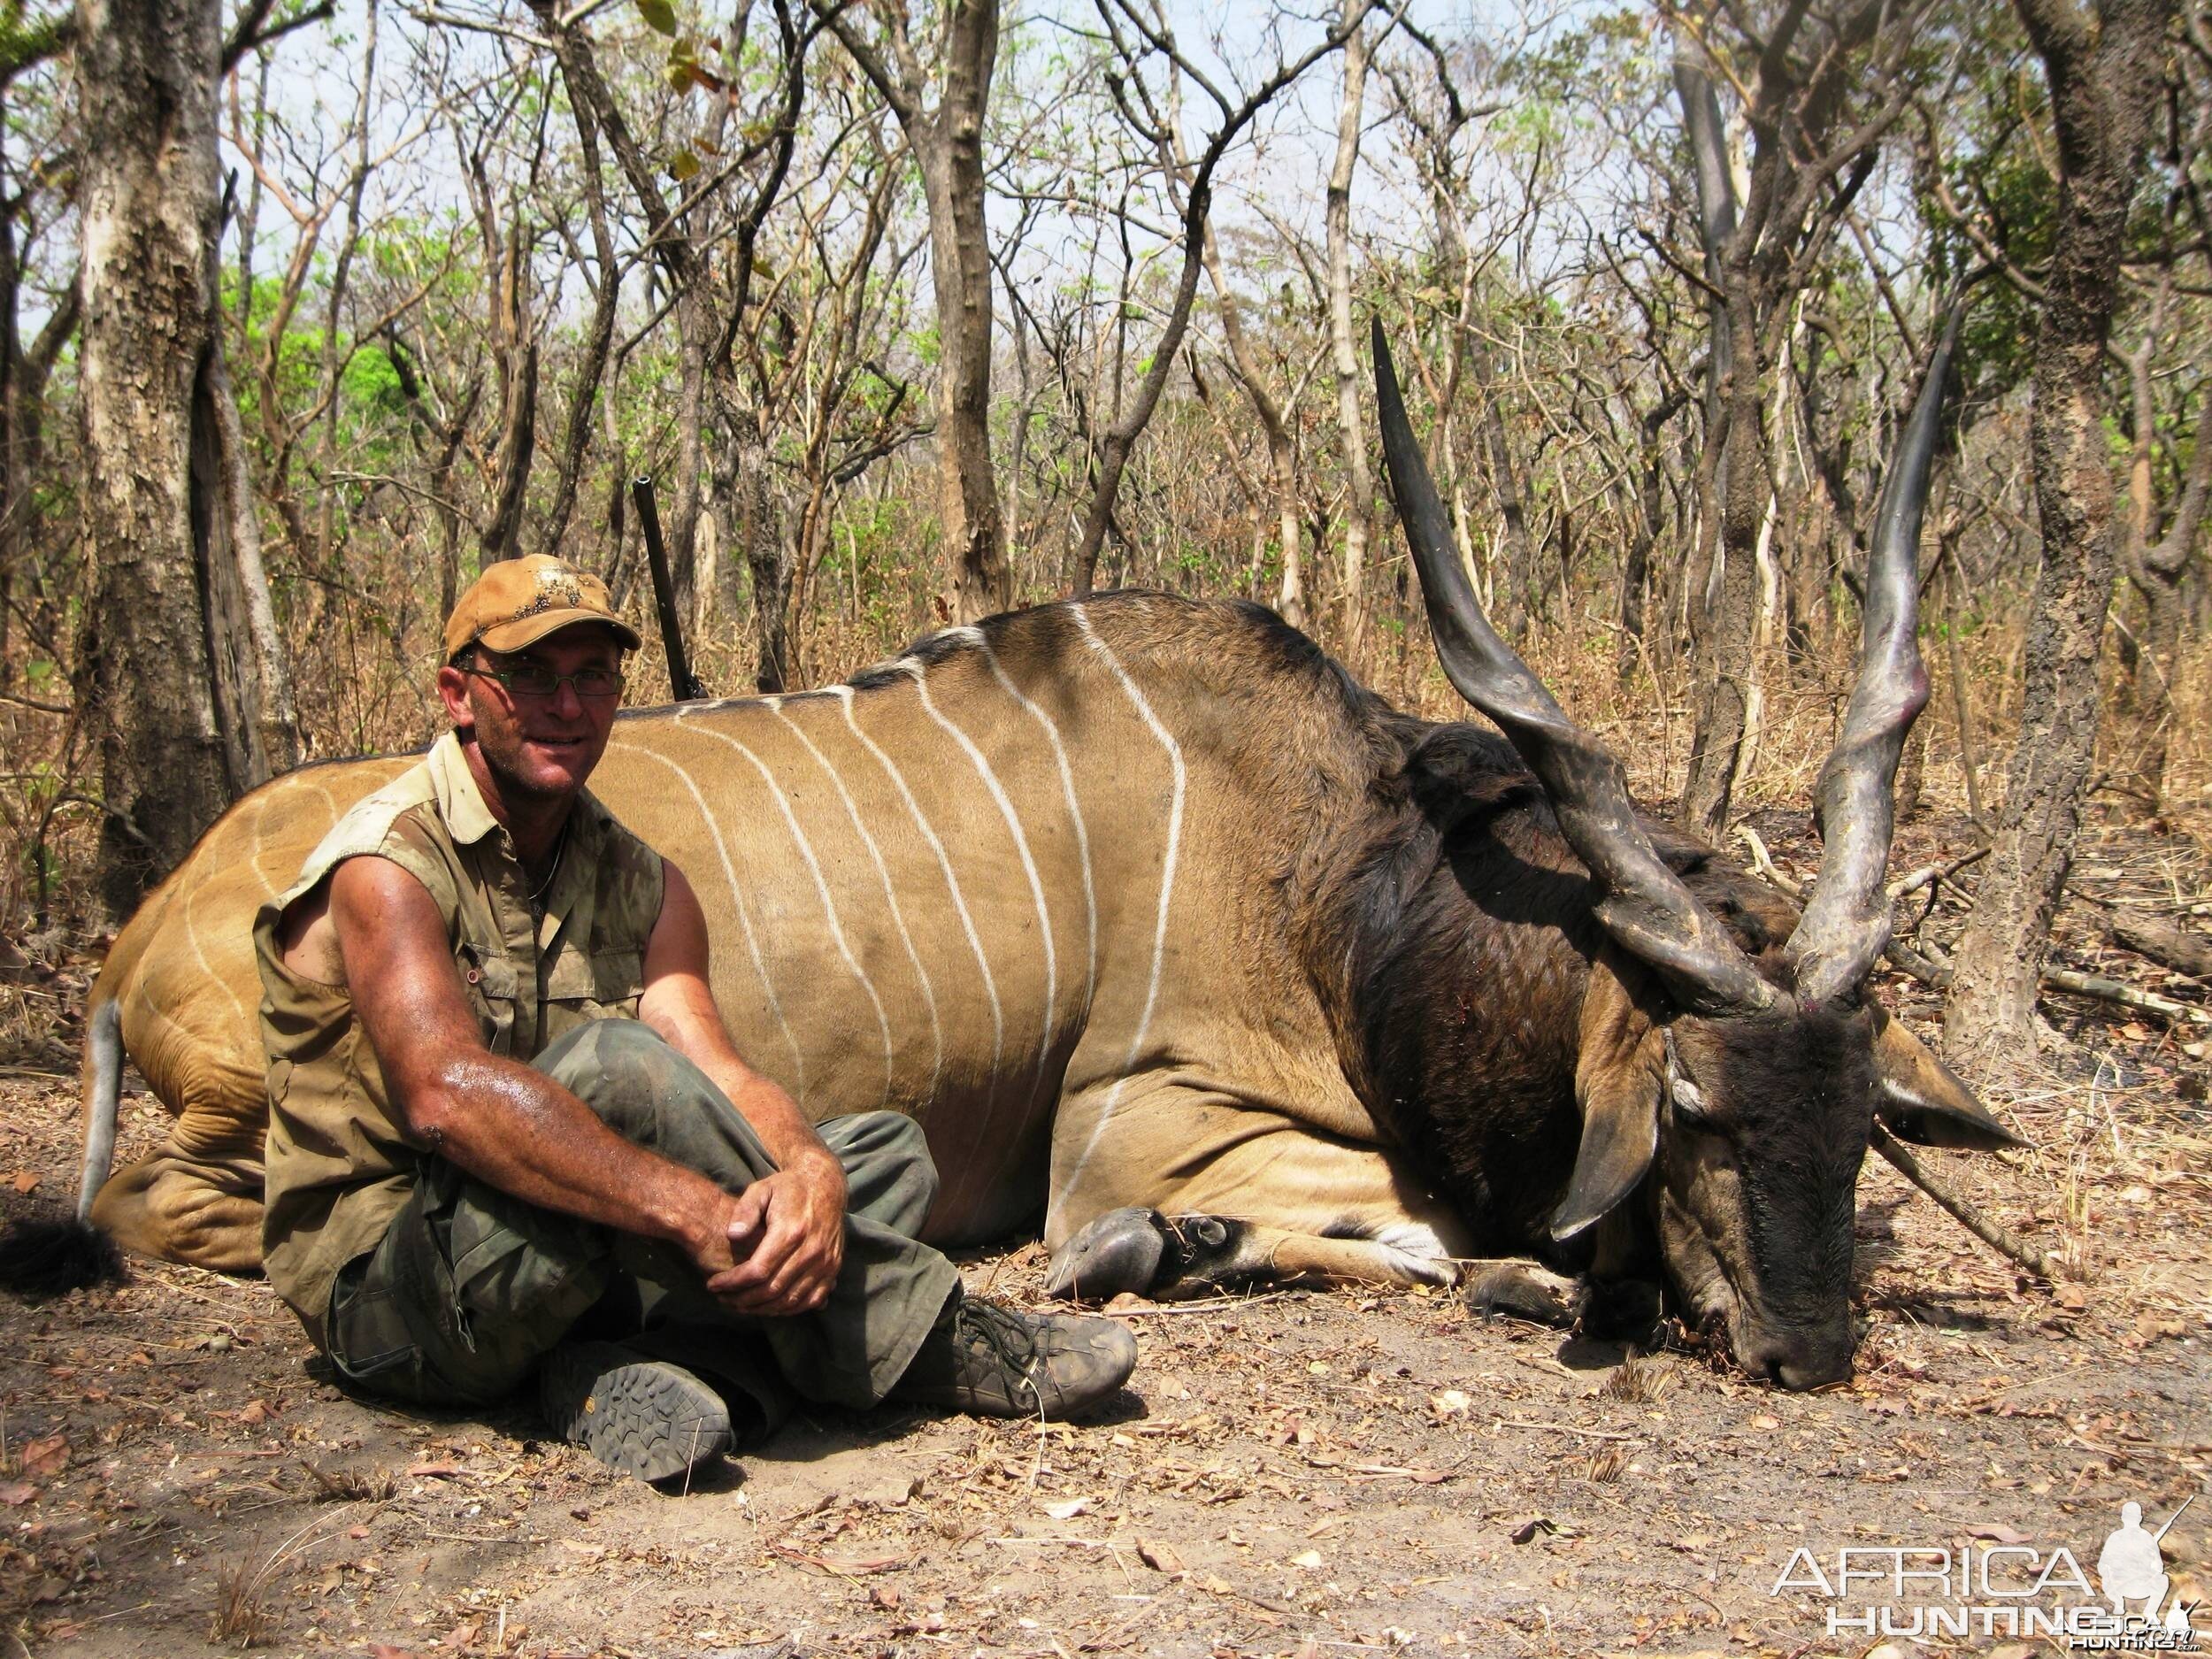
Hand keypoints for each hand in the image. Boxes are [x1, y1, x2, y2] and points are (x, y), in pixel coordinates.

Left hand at [699, 1153, 847, 1315]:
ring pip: (790, 1300)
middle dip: (743, 1300)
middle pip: (772, 1290)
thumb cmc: (788, 1189)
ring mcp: (826, 1262)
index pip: (757, 1271)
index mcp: (791, 1231)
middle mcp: (811, 1251)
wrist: (826, 1186)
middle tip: (723, 1299)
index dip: (732, 1283)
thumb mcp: (761, 1189)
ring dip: (762, 1309)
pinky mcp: (834, 1269)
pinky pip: (811, 1300)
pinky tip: (769, 1306)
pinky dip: (788, 1309)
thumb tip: (732, 1236)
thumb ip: (745, 1211)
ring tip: (740, 1306)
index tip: (713, 1284)